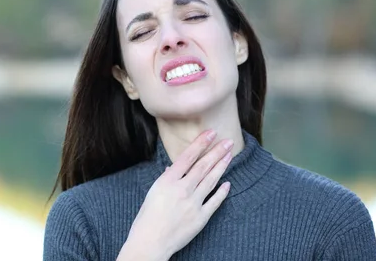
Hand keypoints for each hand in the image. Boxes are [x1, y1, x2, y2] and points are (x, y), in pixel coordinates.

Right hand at [118, 129, 232, 260]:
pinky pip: (214, 202)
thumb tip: (173, 168)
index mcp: (168, 181)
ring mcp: (193, 203)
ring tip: (229, 155)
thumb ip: (166, 179)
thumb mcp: (153, 192)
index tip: (211, 133)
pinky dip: (222, 192)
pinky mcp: (200, 217)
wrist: (150, 242)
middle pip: (203, 166)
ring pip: (211, 180)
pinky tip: (228, 183)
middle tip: (227, 141)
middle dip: (216, 151)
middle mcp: (182, 189)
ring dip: (221, 166)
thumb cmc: (146, 217)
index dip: (201, 143)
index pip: (188, 156)